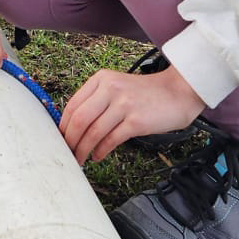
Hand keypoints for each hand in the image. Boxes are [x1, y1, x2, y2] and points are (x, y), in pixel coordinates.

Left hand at [58, 63, 205, 165]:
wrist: (178, 92)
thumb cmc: (146, 94)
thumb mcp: (117, 87)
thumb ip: (97, 100)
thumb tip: (73, 126)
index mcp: (101, 79)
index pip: (72, 105)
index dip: (63, 125)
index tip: (60, 138)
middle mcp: (110, 88)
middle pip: (79, 120)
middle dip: (69, 140)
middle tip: (67, 153)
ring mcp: (123, 104)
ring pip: (92, 132)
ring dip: (83, 150)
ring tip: (80, 159)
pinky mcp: (136, 121)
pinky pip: (110, 140)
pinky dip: (100, 151)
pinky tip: (98, 156)